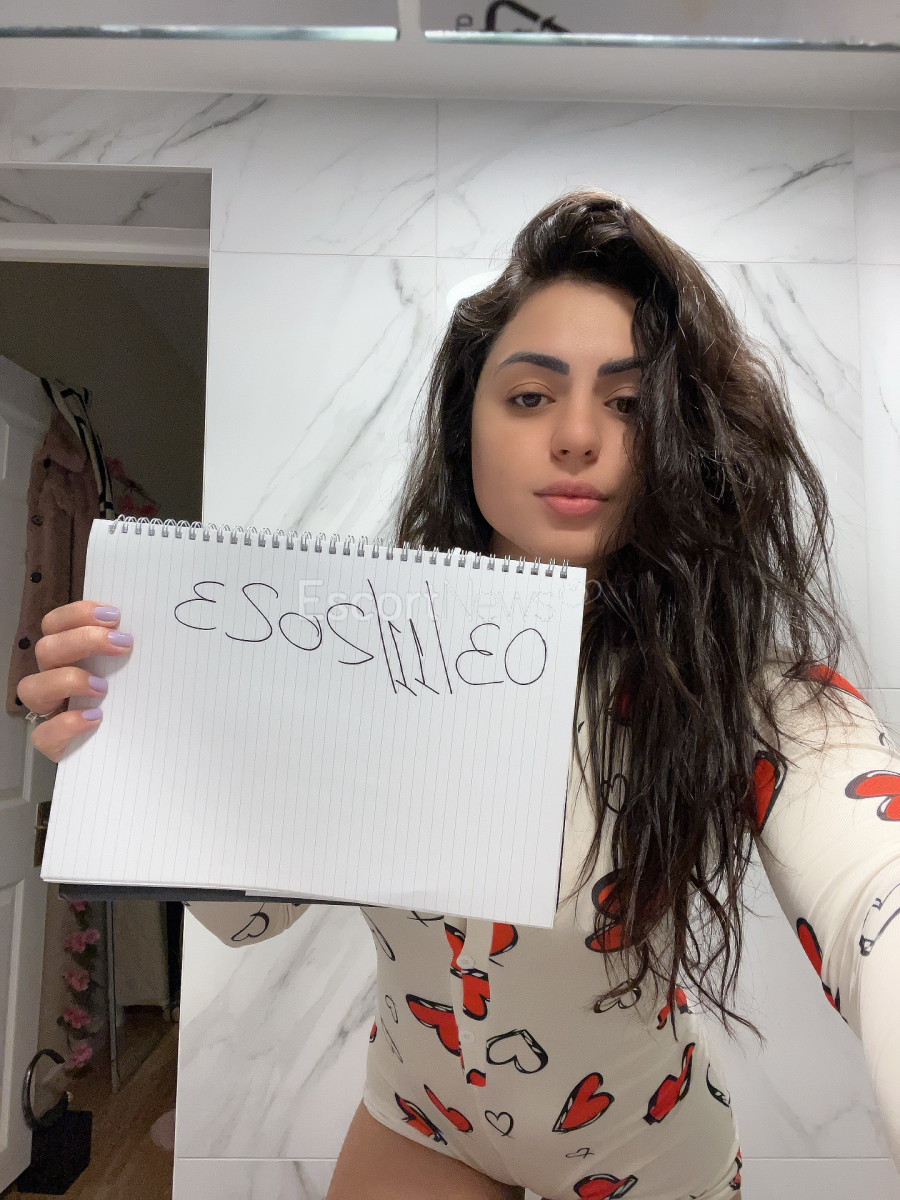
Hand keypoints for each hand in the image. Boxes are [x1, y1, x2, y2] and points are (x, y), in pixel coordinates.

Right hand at [16, 600, 132, 762]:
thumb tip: (156, 631)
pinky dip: (66, 724)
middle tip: (122, 644)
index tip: (115, 616)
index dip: (78, 614)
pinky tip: (94, 718)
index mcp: (69, 655)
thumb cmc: (134, 698)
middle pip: (45, 649)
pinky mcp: (53, 743)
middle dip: (83, 640)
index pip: (55, 624)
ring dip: (68, 680)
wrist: (135, 744)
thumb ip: (131, 650)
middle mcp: (53, 678)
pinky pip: (42, 734)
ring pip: (31, 688)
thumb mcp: (134, 669)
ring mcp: (50, 711)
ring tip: (103, 687)